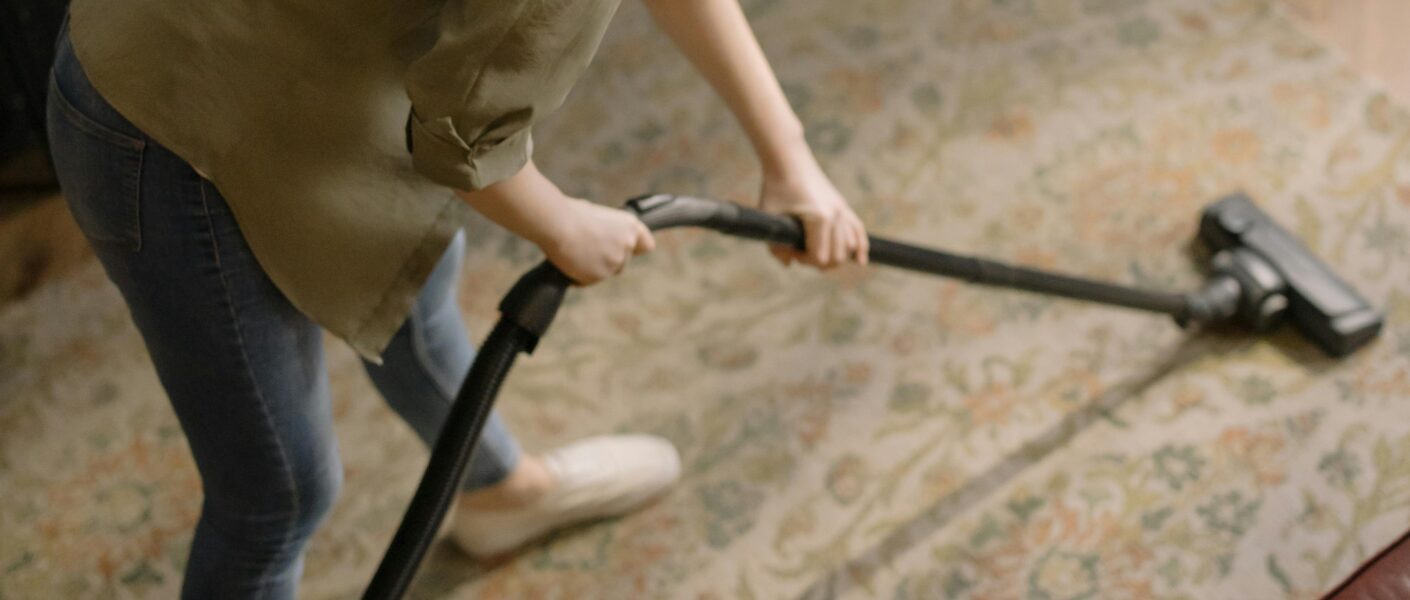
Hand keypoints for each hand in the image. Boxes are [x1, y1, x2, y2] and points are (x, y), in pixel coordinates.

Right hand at [537, 198, 655, 284]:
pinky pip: (589, 280)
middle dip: (607, 259)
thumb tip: (603, 240)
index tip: (625, 249)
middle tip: (587, 247)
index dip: (636, 248)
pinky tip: (569, 261)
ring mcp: (614, 263)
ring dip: (593, 267)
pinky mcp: (599, 277)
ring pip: (606, 272)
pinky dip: (579, 275)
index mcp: (630, 226)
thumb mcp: (598, 215)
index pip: (646, 245)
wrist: (557, 224)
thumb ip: (609, 230)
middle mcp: (627, 246)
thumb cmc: (572, 214)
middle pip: (623, 262)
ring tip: (575, 251)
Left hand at [759, 155, 868, 268]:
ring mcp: (842, 210)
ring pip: (849, 247)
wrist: (788, 161)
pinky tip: (861, 261)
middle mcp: (836, 215)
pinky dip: (860, 247)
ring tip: (817, 253)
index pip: (819, 257)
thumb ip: (775, 246)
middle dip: (818, 262)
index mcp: (819, 219)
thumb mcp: (769, 217)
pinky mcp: (843, 206)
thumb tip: (788, 264)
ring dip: (834, 256)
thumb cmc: (776, 188)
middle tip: (799, 252)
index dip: (803, 260)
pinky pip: (858, 230)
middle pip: (837, 257)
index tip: (789, 251)